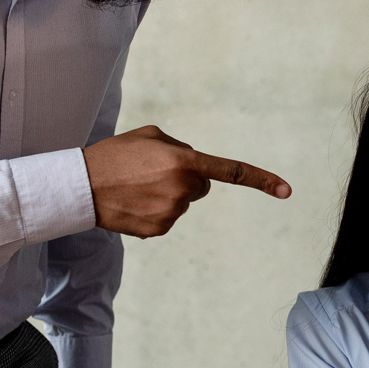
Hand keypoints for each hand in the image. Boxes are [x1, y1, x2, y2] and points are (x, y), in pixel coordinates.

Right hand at [82, 125, 290, 237]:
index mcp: (185, 162)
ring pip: (182, 204)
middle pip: (201, 187)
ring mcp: (173, 213)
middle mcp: (183, 189)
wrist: (81, 186)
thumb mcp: (151, 136)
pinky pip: (167, 219)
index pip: (230, 171)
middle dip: (185, 180)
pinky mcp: (160, 230)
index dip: (261, 180)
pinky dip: (153, 213)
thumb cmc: (116, 155)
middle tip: (152, 174)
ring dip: (166, 196)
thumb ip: (181, 148)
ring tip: (135, 187)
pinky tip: (132, 204)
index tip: (286, 191)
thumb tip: (195, 166)